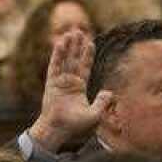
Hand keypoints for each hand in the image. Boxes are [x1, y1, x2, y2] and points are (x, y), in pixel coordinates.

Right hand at [29, 29, 113, 152]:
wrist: (59, 131)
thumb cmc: (76, 127)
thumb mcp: (95, 115)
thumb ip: (103, 103)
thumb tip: (110, 92)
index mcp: (79, 89)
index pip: (85, 68)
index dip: (87, 56)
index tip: (90, 43)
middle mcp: (69, 83)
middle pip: (74, 60)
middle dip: (77, 46)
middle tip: (79, 31)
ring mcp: (59, 82)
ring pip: (65, 60)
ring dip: (68, 46)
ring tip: (71, 32)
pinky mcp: (52, 83)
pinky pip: (55, 65)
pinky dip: (58, 54)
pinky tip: (61, 43)